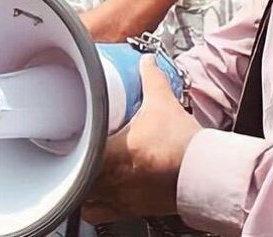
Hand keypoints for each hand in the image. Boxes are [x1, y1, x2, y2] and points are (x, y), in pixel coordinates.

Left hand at [82, 57, 200, 222]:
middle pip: (74, 175)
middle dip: (72, 162)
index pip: (75, 152)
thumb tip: (146, 61)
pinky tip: (94, 192)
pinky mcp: (129, 210)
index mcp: (112, 154)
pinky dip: (91, 204)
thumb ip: (151, 79)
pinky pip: (98, 212)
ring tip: (79, 170)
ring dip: (78, 184)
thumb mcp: (164, 105)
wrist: (208, 175)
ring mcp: (118, 197)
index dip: (66, 144)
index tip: (65, 136)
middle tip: (73, 149)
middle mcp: (111, 179)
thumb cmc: (185, 147)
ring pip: (82, 197)